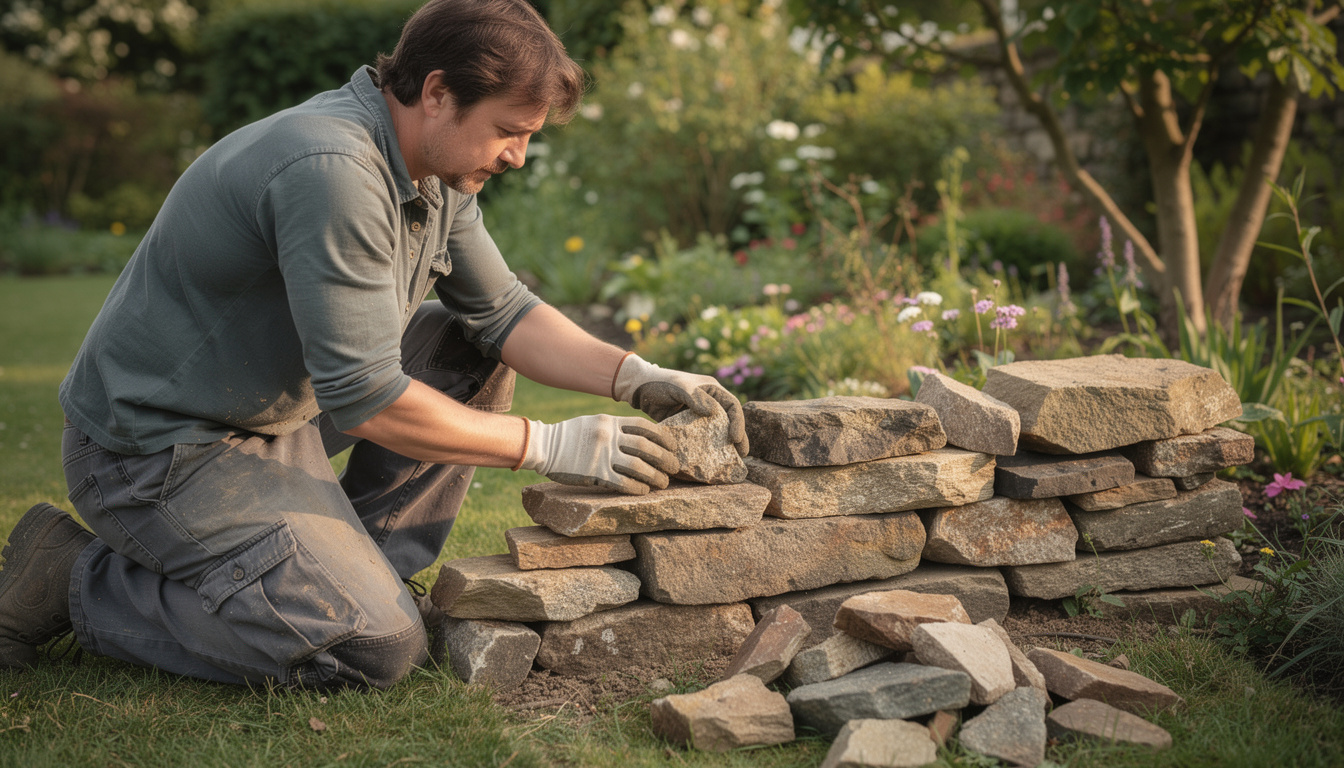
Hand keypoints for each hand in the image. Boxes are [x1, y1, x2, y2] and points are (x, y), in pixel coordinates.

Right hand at [519, 414, 678, 494]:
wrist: (544, 446)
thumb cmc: (570, 435)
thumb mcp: (594, 422)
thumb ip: (615, 428)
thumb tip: (639, 437)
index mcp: (611, 422)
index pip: (645, 427)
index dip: (663, 438)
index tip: (673, 446)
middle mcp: (610, 437)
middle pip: (647, 447)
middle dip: (665, 458)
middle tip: (674, 468)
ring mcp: (603, 456)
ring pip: (639, 467)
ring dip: (655, 477)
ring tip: (663, 483)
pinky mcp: (595, 474)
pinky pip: (623, 483)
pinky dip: (637, 488)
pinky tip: (644, 491)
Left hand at [612, 354, 747, 455]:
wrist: (639, 388)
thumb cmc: (660, 382)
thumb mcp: (679, 386)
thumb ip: (695, 397)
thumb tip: (714, 413)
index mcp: (712, 390)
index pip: (732, 406)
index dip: (737, 422)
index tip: (734, 438)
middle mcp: (709, 403)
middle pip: (729, 421)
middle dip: (737, 437)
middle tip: (742, 454)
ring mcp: (698, 416)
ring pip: (716, 431)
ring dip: (723, 445)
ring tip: (731, 460)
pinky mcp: (687, 427)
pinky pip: (699, 438)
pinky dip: (705, 448)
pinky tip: (707, 460)